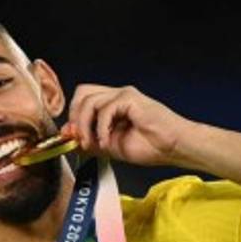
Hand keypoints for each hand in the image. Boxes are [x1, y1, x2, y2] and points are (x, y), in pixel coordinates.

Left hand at [67, 84, 195, 166]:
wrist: (173, 147)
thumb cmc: (149, 146)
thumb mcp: (109, 147)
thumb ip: (88, 140)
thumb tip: (67, 134)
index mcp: (111, 104)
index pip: (83, 99)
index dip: (73, 116)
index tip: (72, 138)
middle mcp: (116, 96)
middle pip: (82, 93)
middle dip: (75, 117)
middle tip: (80, 139)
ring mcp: (123, 95)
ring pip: (89, 100)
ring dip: (86, 125)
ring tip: (93, 143)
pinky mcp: (130, 98)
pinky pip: (104, 109)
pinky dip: (101, 127)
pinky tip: (107, 140)